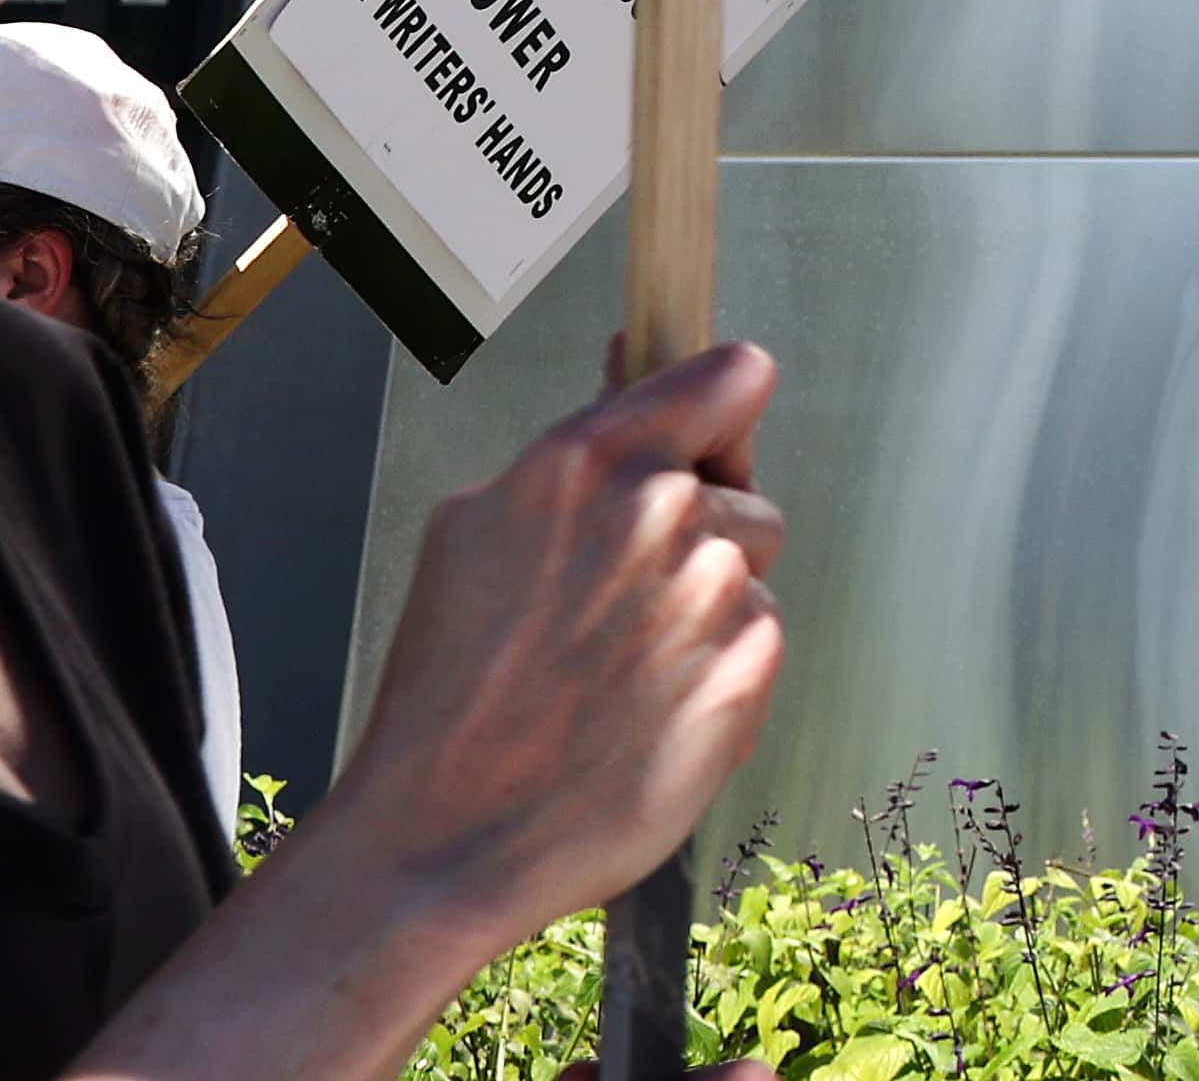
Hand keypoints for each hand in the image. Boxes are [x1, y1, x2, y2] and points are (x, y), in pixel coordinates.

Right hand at [329, 344, 788, 948]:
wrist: (441, 838)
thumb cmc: (447, 696)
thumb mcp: (475, 530)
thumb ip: (579, 450)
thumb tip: (635, 361)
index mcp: (589, 460)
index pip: (734, 375)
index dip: (722, 413)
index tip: (708, 439)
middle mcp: (661, 511)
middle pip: (743, 493)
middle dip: (701, 537)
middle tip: (619, 607)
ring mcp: (711, 591)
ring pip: (749, 576)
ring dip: (707, 613)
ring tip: (617, 674)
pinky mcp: (749, 668)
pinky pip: (757, 645)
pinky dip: (718, 677)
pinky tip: (644, 717)